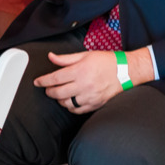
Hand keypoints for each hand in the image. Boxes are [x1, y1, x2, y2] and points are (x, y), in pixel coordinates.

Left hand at [34, 48, 151, 114]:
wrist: (127, 71)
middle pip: (58, 93)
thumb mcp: (85, 55)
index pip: (55, 78)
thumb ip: (66, 58)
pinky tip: (70, 101)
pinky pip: (78, 110)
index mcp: (80, 71)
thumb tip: (51, 57)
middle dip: (49, 91)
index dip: (43, 81)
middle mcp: (84, 85)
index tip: (37, 82)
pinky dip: (70, 107)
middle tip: (47, 89)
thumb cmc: (106, 62)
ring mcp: (90, 96)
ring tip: (59, 94)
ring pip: (66, 103)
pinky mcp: (96, 104)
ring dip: (59, 99)